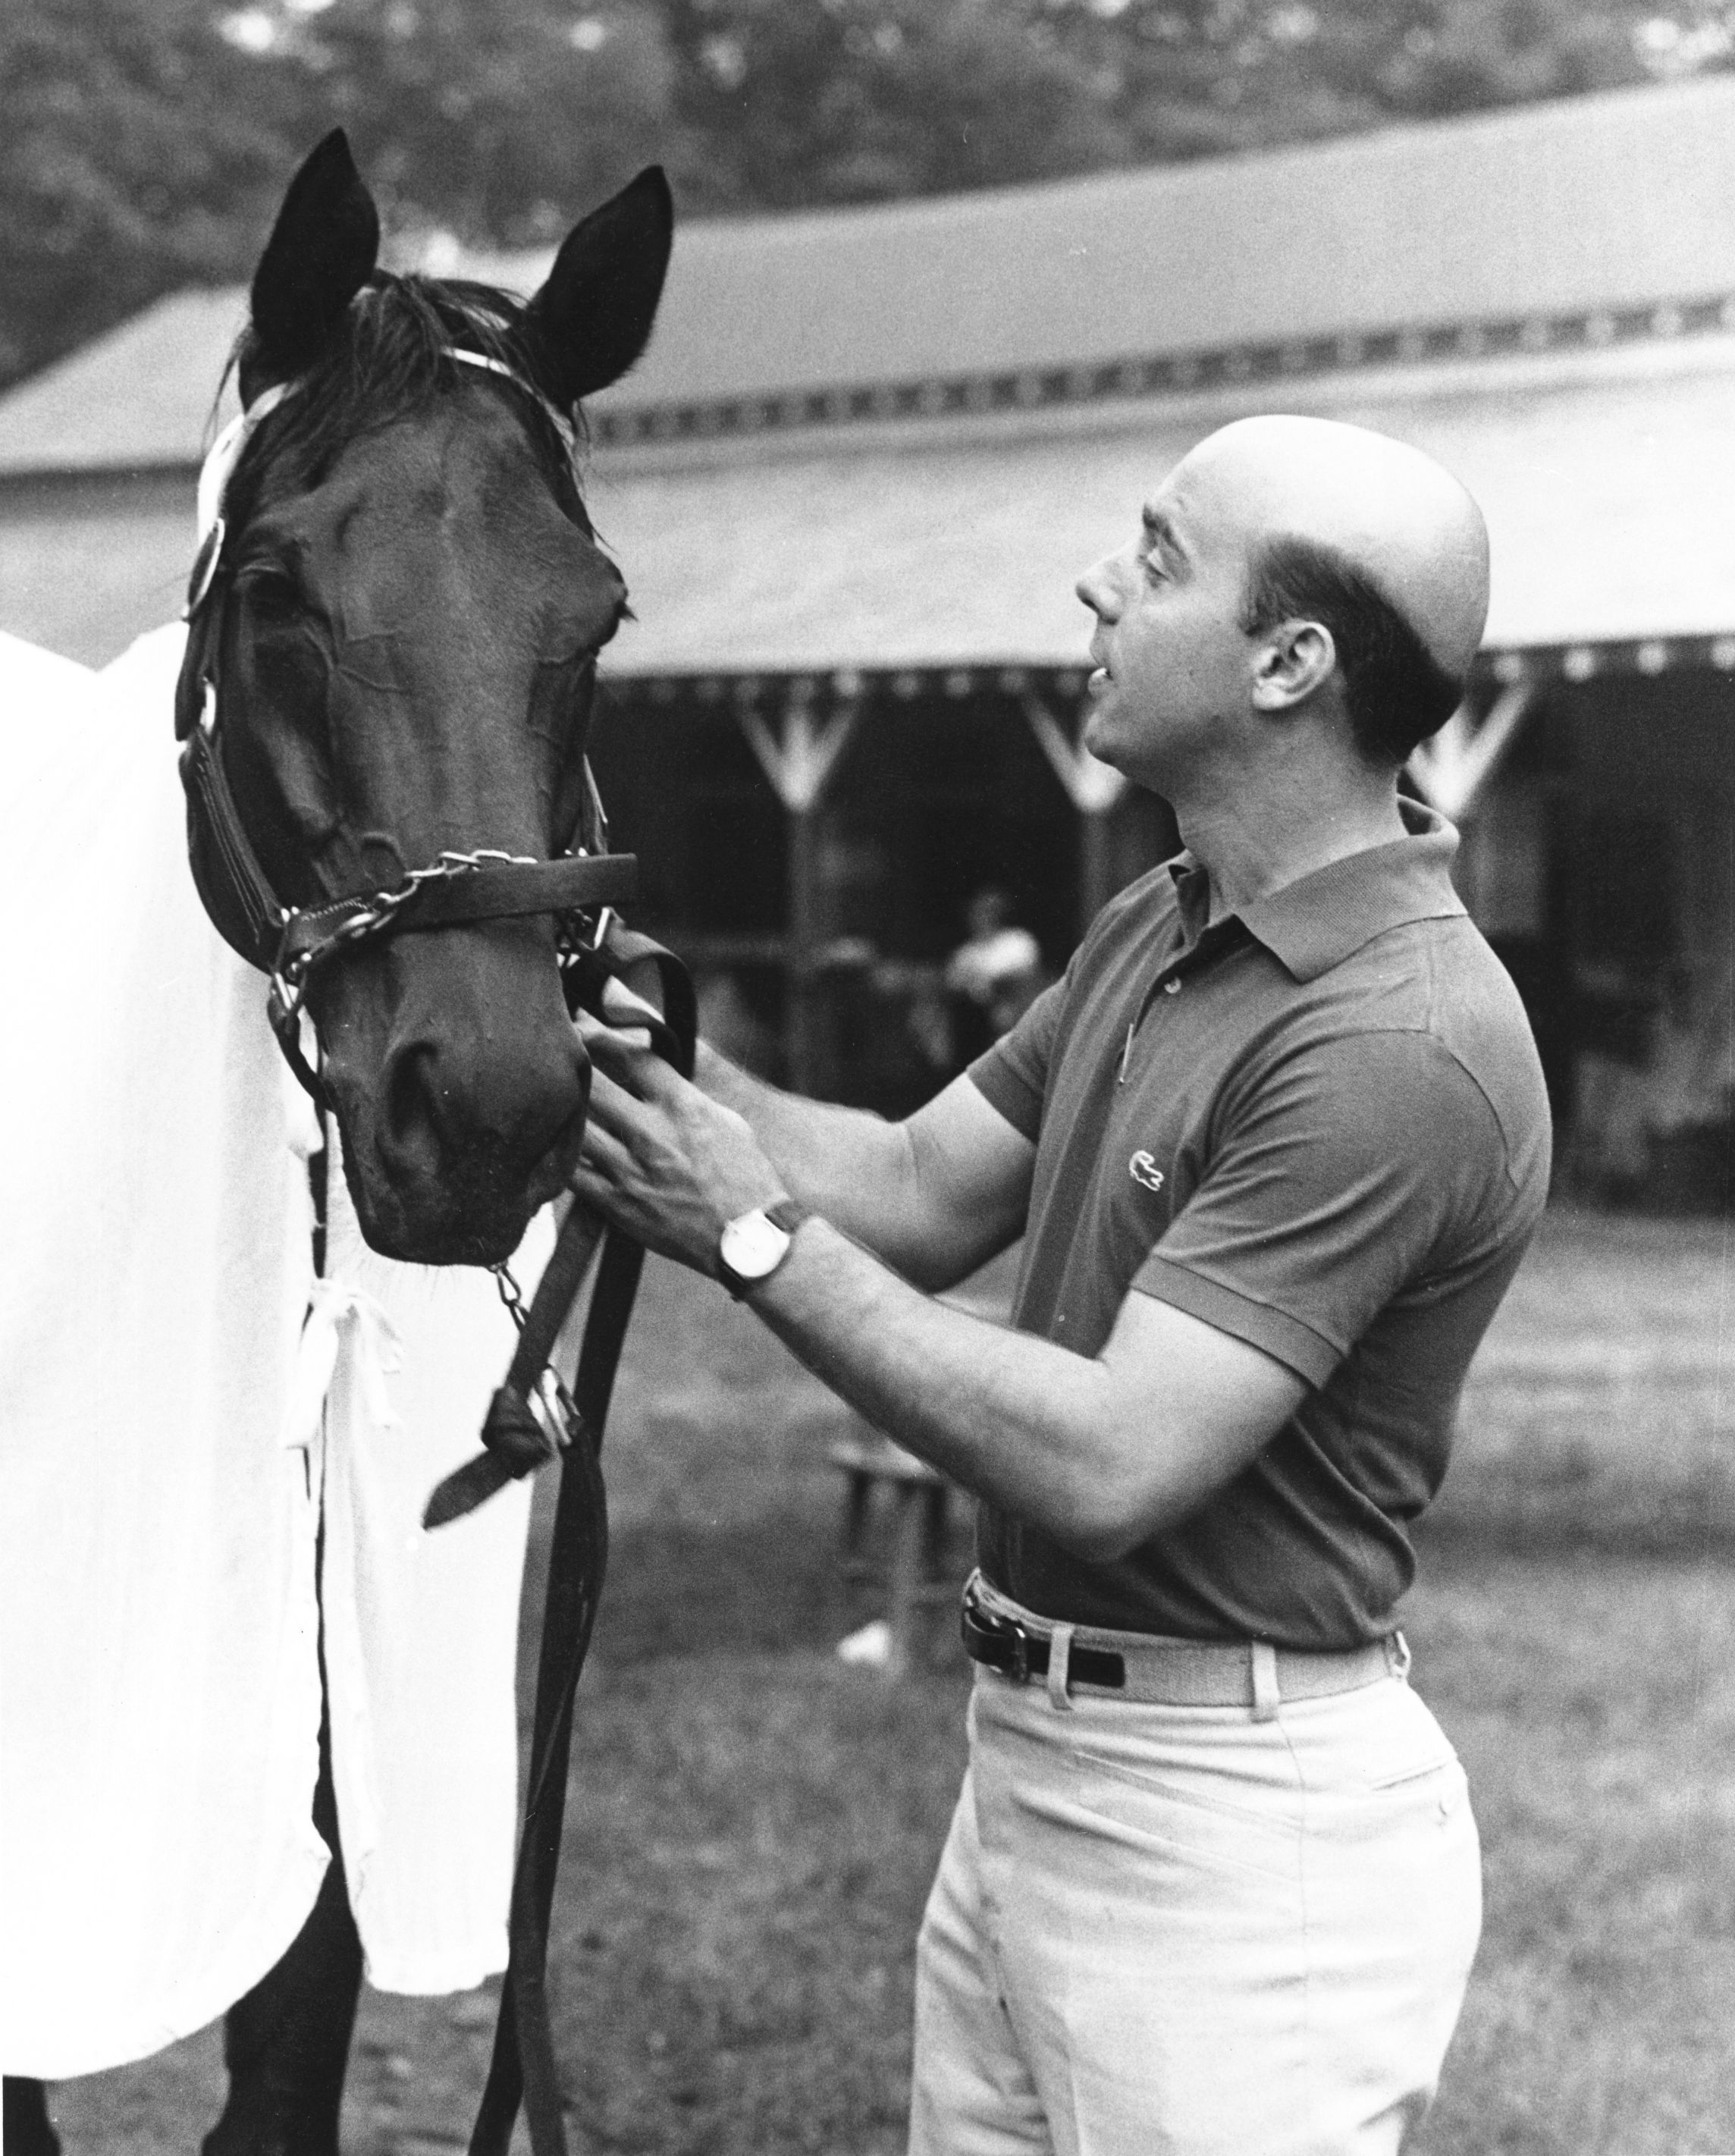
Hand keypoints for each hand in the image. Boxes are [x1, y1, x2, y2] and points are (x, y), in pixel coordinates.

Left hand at [572, 1014, 787, 1275]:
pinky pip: (572, 1174)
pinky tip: (552, 1142)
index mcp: (684, 1107)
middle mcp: (654, 1134)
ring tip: (546, 1094)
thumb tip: (655, 1068)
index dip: (601, 1033)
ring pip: (576, 1127)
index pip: (632, 1055)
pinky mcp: (618, 1204)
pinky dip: (559, 1155)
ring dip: (561, 1107)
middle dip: (572, 1060)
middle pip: (594, 1084)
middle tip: (556, 1049)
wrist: (747, 1240)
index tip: (584, 1023)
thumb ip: (687, 1092)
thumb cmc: (745, 1178)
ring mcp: (632, 1171)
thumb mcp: (727, 1120)